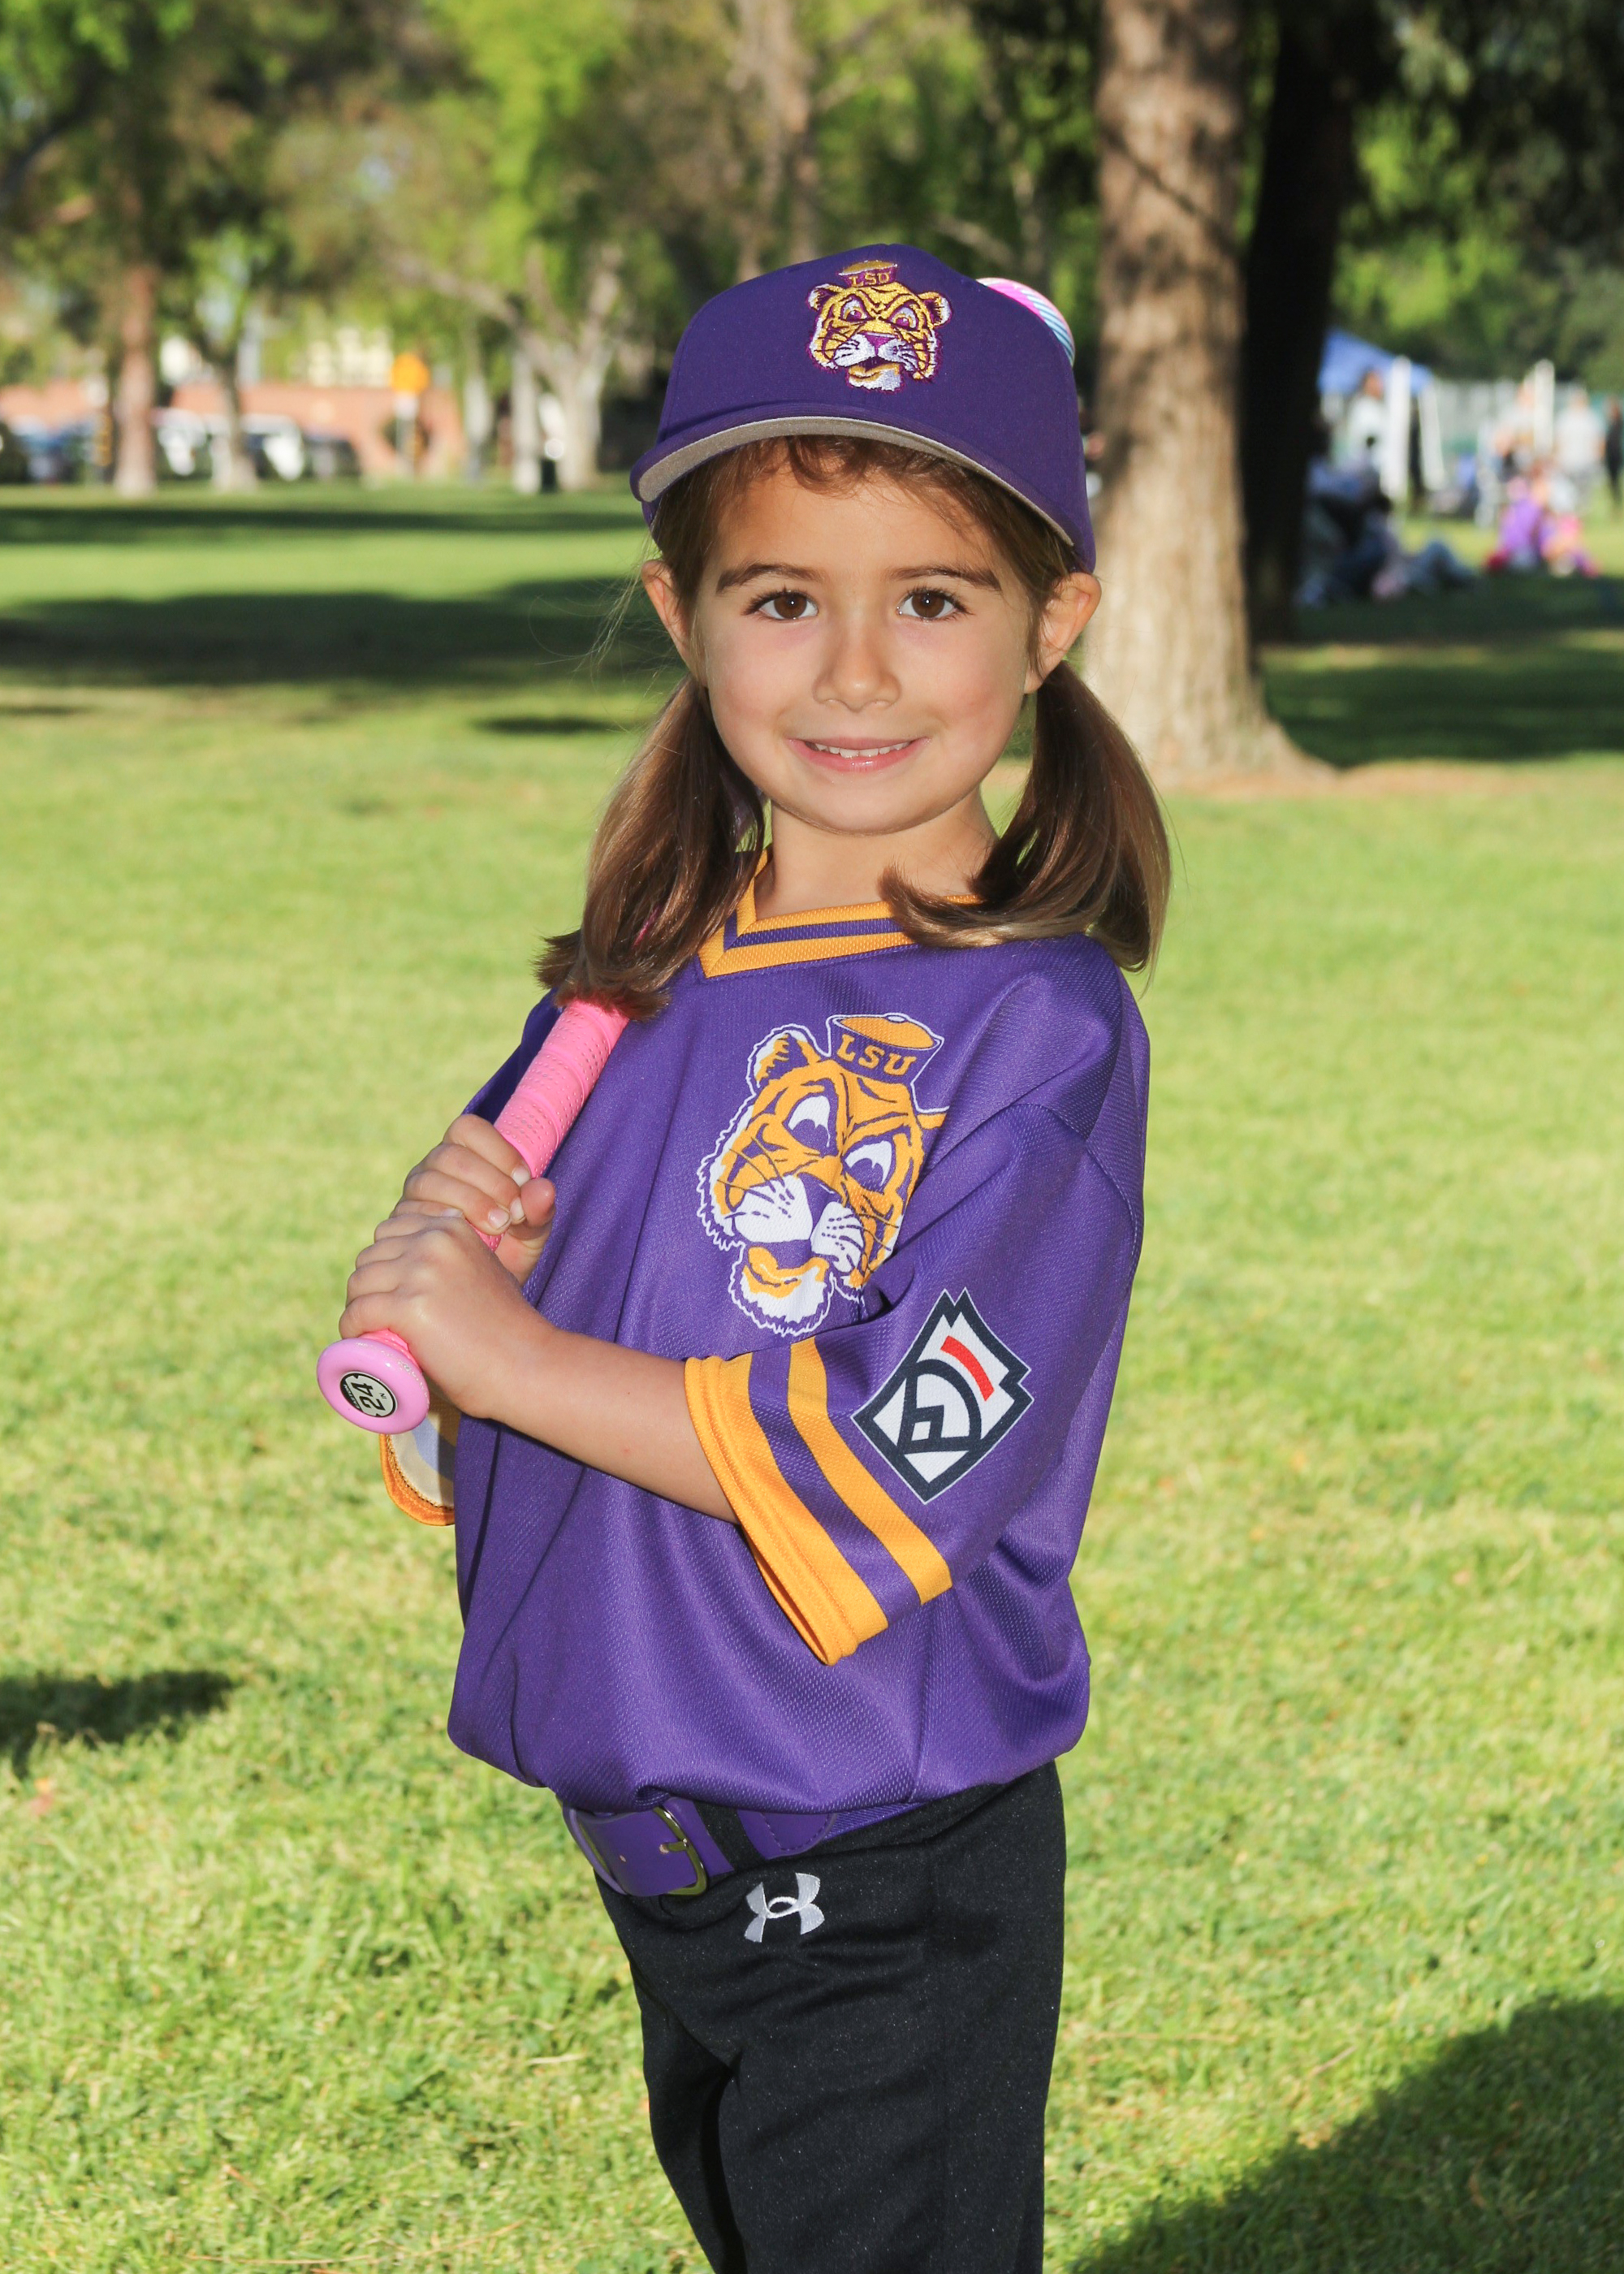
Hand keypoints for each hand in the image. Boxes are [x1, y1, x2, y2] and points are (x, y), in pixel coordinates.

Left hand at [340, 1207, 552, 1420]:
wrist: (526, 1363)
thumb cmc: (507, 1328)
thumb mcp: (487, 1271)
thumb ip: (457, 1259)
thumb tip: (416, 1269)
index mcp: (453, 1228)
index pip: (392, 1230)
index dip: (385, 1260)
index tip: (388, 1287)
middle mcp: (435, 1241)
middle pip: (371, 1254)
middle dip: (369, 1283)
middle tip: (376, 1313)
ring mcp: (421, 1272)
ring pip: (360, 1282)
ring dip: (358, 1305)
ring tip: (367, 1327)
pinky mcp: (409, 1306)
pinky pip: (359, 1311)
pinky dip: (352, 1327)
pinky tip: (356, 1336)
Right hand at [398, 1114, 556, 1278]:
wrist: (476, 1297)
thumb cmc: (507, 1255)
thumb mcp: (531, 1235)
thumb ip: (540, 1212)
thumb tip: (544, 1188)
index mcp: (463, 1156)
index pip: (468, 1128)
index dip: (497, 1149)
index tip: (523, 1181)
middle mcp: (432, 1169)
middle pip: (449, 1154)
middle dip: (488, 1181)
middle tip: (514, 1213)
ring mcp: (412, 1196)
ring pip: (429, 1180)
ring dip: (469, 1200)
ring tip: (498, 1226)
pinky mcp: (399, 1224)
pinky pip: (412, 1213)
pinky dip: (443, 1223)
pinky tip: (467, 1240)